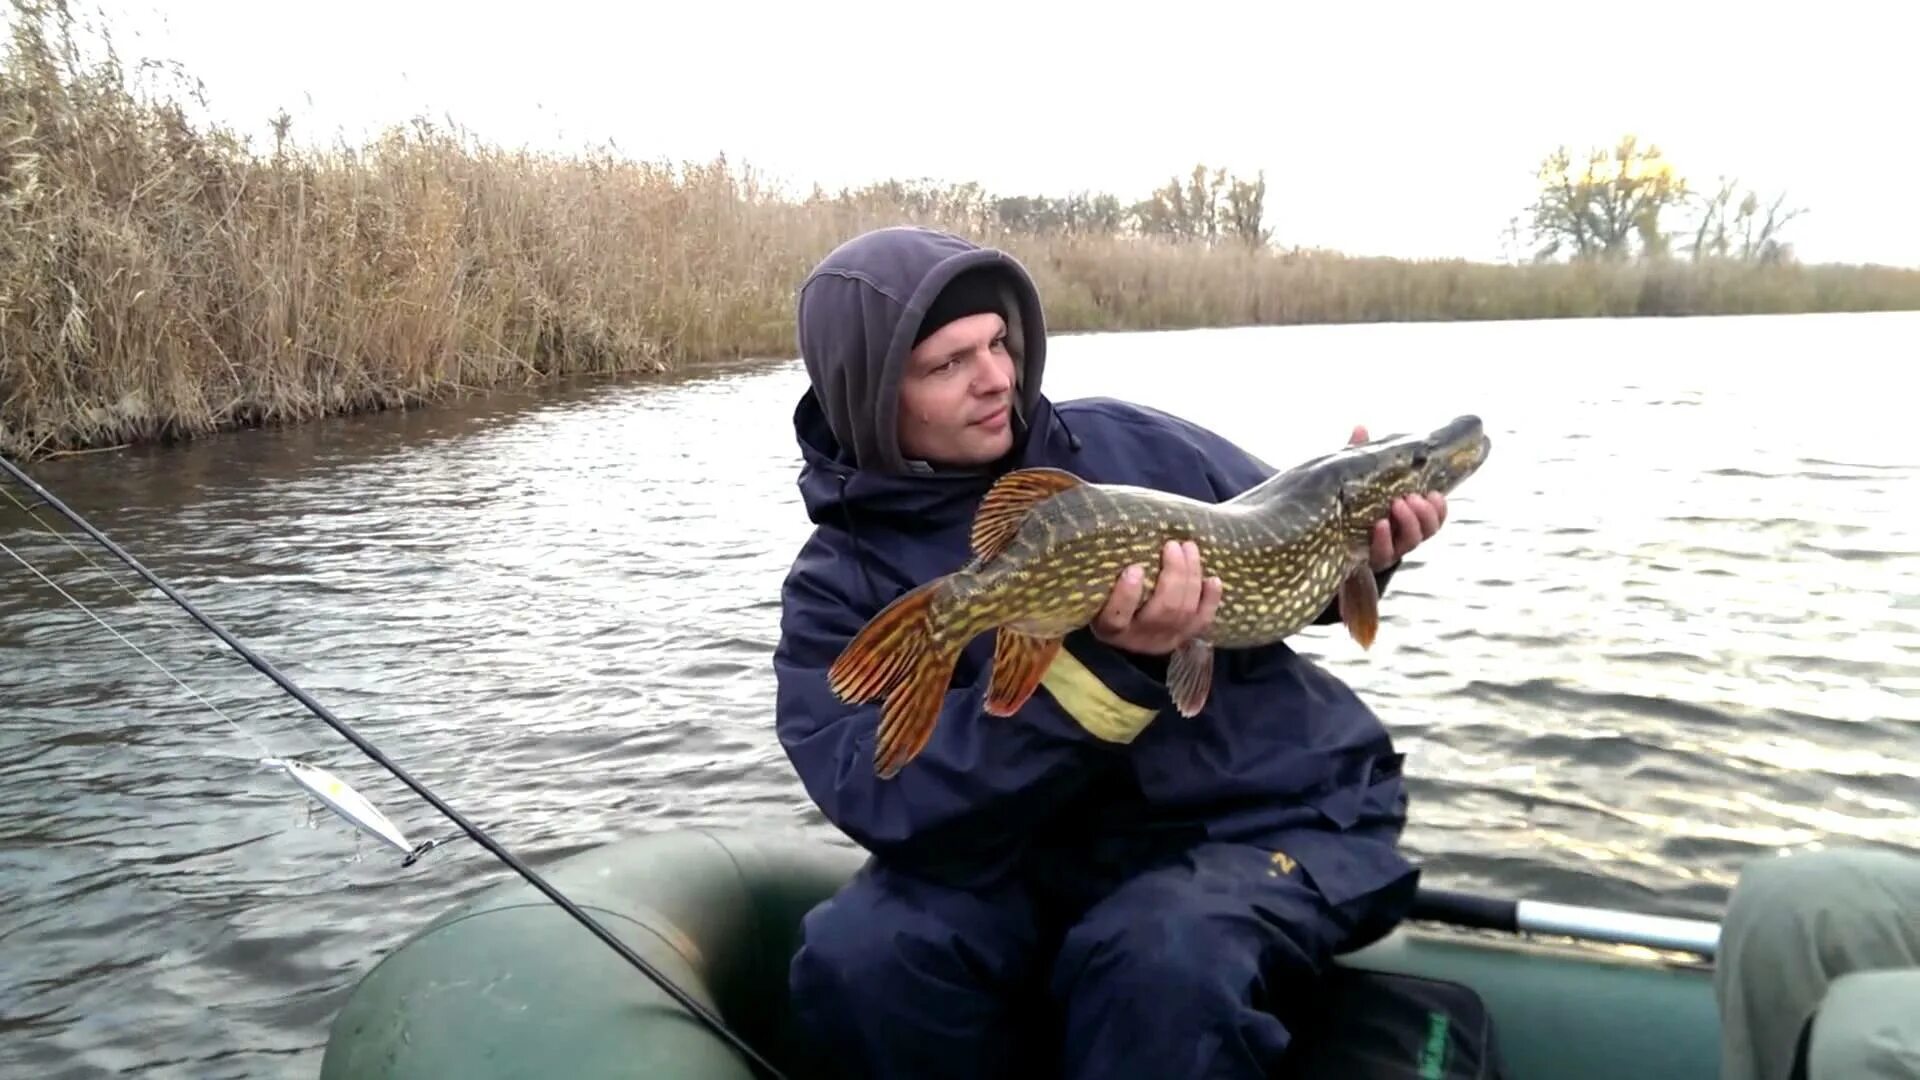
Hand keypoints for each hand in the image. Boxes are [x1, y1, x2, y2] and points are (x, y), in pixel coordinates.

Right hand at [1091, 540, 1221, 654]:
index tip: (1135, 568)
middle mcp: (1139, 638)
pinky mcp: (1185, 637)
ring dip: (1191, 576)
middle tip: (1173, 545)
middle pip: (1163, 609)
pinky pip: (1203, 620)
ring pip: (1185, 610)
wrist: (1129, 632)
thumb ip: (1104, 575)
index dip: (1127, 594)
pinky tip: (1213, 579)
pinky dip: (1211, 599)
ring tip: (1189, 548)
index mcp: (1110, 628)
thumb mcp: (1099, 593)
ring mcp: (1166, 639)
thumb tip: (1115, 537)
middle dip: (1173, 574)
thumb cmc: (1108, 600)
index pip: (1117, 616)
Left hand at [1349, 424, 1446, 570]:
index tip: (1434, 494)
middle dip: (1425, 514)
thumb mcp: (1355, 480)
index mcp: (1405, 517)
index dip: (1439, 508)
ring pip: (1411, 543)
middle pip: (1427, 530)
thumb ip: (1361, 458)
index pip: (1434, 516)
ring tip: (1397, 505)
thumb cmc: (1345, 505)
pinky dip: (1383, 538)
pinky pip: (1383, 553)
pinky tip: (1379, 524)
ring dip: (1409, 523)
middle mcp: (1400, 536)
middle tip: (1411, 498)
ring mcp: (1387, 550)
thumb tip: (1360, 428)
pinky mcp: (1369, 560)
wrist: (1319, 541)